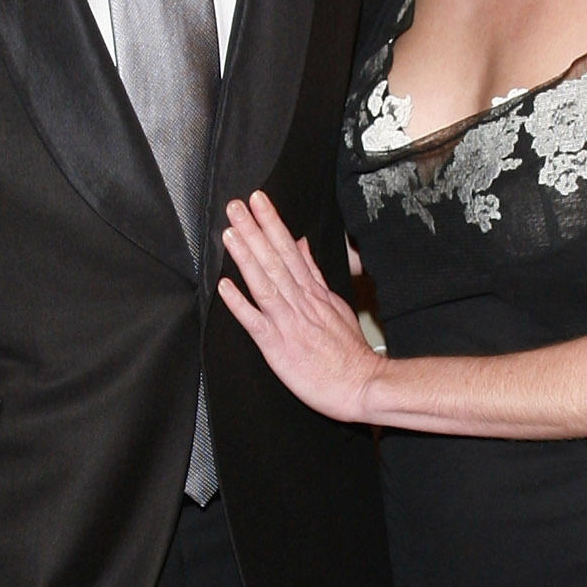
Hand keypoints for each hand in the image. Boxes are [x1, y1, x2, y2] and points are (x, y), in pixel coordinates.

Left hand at [219, 194, 385, 425]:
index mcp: (313, 292)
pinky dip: (240, 304)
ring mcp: (289, 323)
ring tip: (230, 233)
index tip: (258, 201)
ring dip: (247, 257)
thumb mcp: (335, 303)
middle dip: (255, 230)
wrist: (361, 385)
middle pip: (275, 259)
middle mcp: (301, 302)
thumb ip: (314, 273)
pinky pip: (256, 322)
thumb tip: (301, 244)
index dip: (272, 223)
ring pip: (265, 283)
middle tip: (236, 206)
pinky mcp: (278, 347)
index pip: (290, 250)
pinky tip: (225, 286)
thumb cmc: (348, 351)